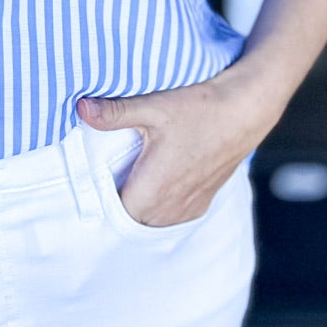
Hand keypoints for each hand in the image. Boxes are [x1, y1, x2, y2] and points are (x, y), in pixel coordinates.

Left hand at [76, 64, 283, 227]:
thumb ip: (114, 112)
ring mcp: (189, 207)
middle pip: (131, 218)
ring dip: (140, 204)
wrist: (244, 110)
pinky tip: (156, 182)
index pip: (114, 212)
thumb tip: (81, 108)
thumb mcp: (153, 106)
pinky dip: (160, 205)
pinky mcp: (202, 203)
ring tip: (131, 176)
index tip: (96, 177)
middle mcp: (171, 206)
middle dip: (118, 200)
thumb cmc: (200, 108)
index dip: (102, 197)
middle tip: (109, 172)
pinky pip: (171, 216)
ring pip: (151, 219)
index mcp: (154, 189)